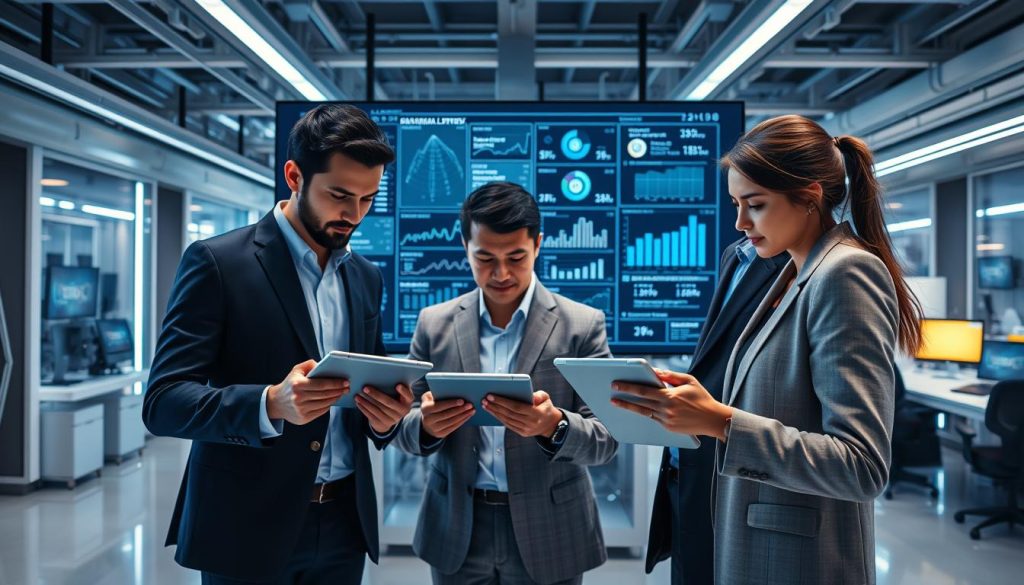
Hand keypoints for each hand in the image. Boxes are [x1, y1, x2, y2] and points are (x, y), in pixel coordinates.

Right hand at [266, 359, 348, 425]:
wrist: (276, 403)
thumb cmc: (289, 384)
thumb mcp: (296, 370)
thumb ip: (310, 364)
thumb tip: (324, 365)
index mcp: (297, 384)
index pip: (321, 384)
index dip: (335, 383)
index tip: (345, 381)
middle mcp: (298, 398)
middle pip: (325, 394)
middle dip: (338, 390)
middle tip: (347, 387)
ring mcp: (301, 409)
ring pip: (325, 404)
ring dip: (335, 398)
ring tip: (341, 393)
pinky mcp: (303, 418)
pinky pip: (321, 411)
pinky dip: (328, 405)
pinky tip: (331, 400)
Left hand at [355, 383, 414, 434]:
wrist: (391, 417)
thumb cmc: (394, 399)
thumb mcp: (399, 394)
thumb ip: (396, 387)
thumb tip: (383, 376)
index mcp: (407, 401)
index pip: (408, 396)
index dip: (403, 391)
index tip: (398, 385)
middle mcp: (402, 412)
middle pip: (388, 402)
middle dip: (376, 395)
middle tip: (365, 388)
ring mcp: (392, 419)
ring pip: (378, 409)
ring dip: (366, 402)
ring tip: (358, 395)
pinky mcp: (383, 424)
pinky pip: (372, 416)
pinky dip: (364, 409)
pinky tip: (359, 403)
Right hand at [420, 391, 474, 438]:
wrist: (427, 420)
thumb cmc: (431, 404)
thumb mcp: (430, 397)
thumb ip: (437, 393)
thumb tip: (450, 390)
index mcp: (425, 409)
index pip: (439, 406)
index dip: (451, 403)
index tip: (462, 401)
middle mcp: (428, 420)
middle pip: (447, 415)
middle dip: (460, 410)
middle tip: (470, 405)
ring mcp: (434, 429)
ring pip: (451, 422)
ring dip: (463, 415)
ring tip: (471, 410)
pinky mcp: (440, 434)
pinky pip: (453, 427)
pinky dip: (462, 421)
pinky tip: (468, 416)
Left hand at [483, 391, 562, 437]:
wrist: (551, 425)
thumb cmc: (546, 407)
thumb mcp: (546, 398)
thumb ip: (539, 395)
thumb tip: (531, 396)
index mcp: (537, 413)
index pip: (517, 407)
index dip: (503, 401)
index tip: (491, 395)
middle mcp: (531, 423)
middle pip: (509, 414)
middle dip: (495, 406)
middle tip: (484, 399)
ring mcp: (526, 429)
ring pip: (507, 420)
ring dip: (494, 412)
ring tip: (485, 405)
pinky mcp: (522, 432)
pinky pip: (508, 425)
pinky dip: (499, 418)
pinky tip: (492, 412)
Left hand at [610, 369, 733, 440]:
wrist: (713, 420)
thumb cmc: (702, 397)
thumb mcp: (688, 380)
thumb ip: (670, 375)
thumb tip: (653, 371)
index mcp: (670, 396)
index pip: (644, 391)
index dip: (628, 387)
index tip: (616, 383)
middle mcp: (666, 409)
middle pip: (639, 403)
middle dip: (624, 397)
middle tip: (611, 393)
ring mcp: (666, 421)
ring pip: (643, 412)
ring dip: (629, 407)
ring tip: (616, 402)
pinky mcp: (668, 428)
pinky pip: (652, 419)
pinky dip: (642, 414)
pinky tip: (634, 409)